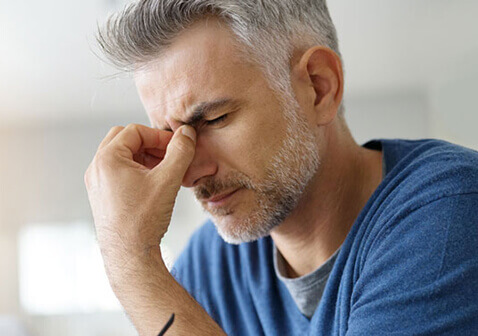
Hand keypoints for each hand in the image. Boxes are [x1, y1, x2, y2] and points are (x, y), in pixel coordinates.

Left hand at [84, 123, 195, 280]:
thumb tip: (187, 133)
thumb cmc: (144, 220)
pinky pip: (118, 172)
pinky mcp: (102, 196)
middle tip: (169, 156)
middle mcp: (97, 168)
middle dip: (149, 144)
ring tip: (165, 171)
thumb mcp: (168, 180)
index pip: (135, 131)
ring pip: (122, 156)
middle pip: (124, 139)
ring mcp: (97, 183)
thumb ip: (180, 152)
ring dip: (144, 157)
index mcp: (107, 159)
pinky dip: (137, 170)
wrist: (130, 256)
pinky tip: (154, 185)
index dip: (159, 136)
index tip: (177, 147)